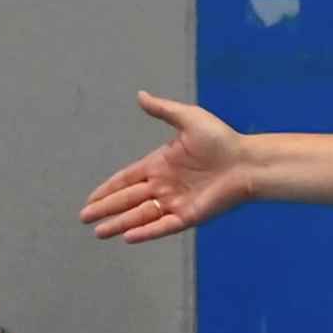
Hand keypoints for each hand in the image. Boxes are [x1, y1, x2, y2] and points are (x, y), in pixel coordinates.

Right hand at [80, 92, 249, 242]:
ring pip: (141, 215)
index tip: (90, 199)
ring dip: (120, 223)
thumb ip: (163, 110)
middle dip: (106, 208)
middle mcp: (165, 185)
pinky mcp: (189, 215)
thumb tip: (140, 95)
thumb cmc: (222, 140)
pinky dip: (146, 231)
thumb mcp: (189, 119)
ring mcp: (176, 202)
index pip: (127, 179)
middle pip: (128, 199)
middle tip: (84, 217)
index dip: (108, 189)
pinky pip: (163, 225)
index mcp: (160, 164)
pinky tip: (127, 236)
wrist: (248, 162)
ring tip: (99, 231)